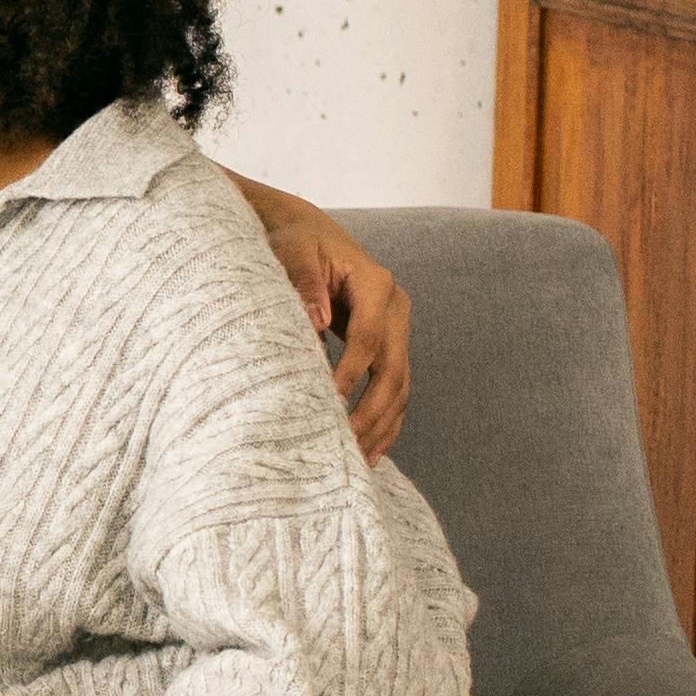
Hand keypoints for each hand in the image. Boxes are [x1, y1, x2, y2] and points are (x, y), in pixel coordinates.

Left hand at [251, 194, 409, 464]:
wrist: (310, 236)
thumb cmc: (296, 242)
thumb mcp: (294, 251)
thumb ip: (303, 281)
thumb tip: (317, 321)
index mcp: (377, 284)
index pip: (369, 337)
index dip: (351, 371)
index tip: (329, 400)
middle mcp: (396, 308)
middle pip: (394, 368)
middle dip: (373, 409)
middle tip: (347, 442)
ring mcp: (398, 329)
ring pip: (401, 385)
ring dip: (382, 424)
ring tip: (360, 459)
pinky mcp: (391, 347)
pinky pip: (396, 390)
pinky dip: (386, 421)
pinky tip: (370, 452)